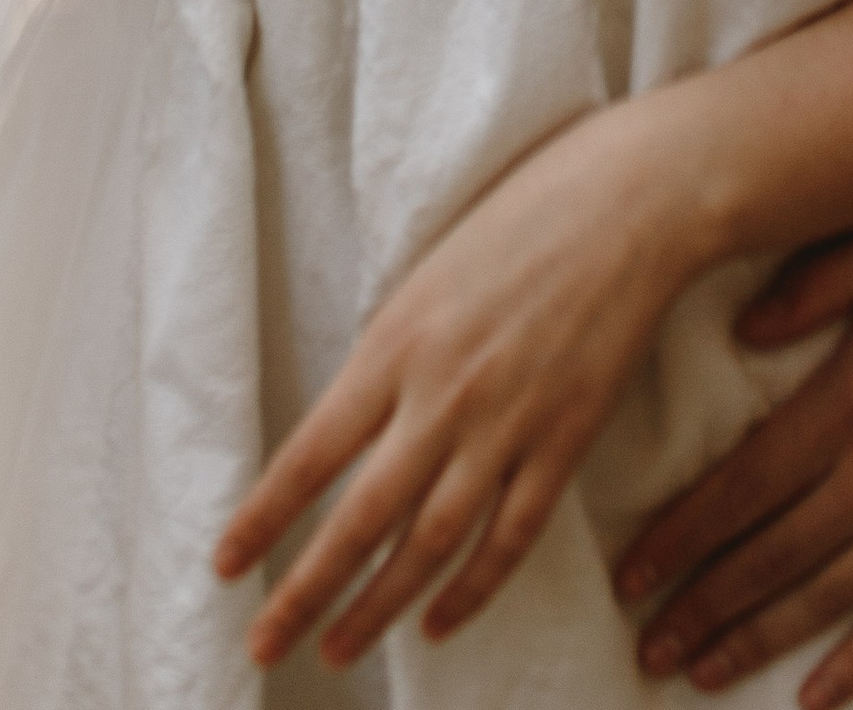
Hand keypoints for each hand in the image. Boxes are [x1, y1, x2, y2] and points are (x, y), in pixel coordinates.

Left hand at [214, 97, 702, 673]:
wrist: (629, 202)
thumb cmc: (521, 215)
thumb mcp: (427, 271)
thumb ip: (388, 354)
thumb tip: (345, 425)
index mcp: (397, 341)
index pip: (312, 453)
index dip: (263, 516)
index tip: (224, 563)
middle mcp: (444, 394)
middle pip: (361, 518)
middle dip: (305, 591)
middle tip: (263, 645)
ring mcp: (509, 424)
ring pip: (429, 544)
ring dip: (377, 607)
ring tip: (338, 651)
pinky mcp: (566, 441)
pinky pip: (509, 537)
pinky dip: (471, 590)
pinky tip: (438, 623)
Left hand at [615, 214, 852, 703]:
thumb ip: (810, 282)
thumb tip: (737, 331)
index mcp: (850, 400)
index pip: (744, 485)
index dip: (681, 533)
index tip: (630, 571)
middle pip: (769, 556)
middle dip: (699, 604)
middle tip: (645, 645)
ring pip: (823, 600)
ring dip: (753, 640)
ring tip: (696, 673)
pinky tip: (812, 699)